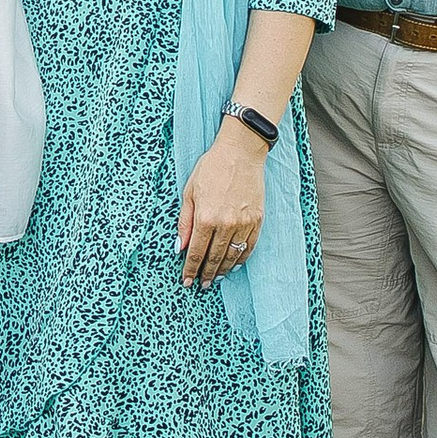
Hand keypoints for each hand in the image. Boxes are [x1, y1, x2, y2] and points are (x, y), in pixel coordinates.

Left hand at [177, 124, 265, 286]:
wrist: (241, 152)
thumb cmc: (212, 168)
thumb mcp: (189, 191)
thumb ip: (185, 222)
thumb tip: (179, 246)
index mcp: (206, 217)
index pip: (196, 253)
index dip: (190, 270)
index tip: (187, 281)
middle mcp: (225, 224)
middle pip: (214, 258)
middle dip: (206, 274)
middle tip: (202, 285)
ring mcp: (243, 224)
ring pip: (232, 256)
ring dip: (222, 270)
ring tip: (215, 278)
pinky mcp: (257, 221)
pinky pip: (249, 248)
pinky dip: (240, 260)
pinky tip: (234, 265)